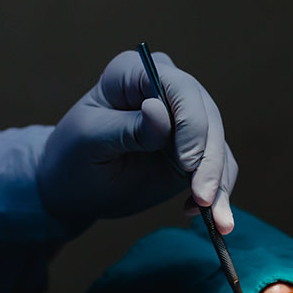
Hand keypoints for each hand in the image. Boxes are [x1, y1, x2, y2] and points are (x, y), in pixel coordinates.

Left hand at [38, 50, 236, 232]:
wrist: (76, 186)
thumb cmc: (73, 158)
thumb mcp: (89, 141)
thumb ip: (126, 128)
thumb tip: (159, 110)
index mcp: (134, 73)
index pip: (179, 88)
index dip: (190, 123)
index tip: (188, 163)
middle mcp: (166, 90)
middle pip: (207, 117)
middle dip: (210, 161)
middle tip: (203, 198)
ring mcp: (185, 120)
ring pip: (218, 145)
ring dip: (220, 184)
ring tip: (216, 219)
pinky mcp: (196, 150)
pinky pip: (219, 168)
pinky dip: (220, 194)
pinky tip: (208, 216)